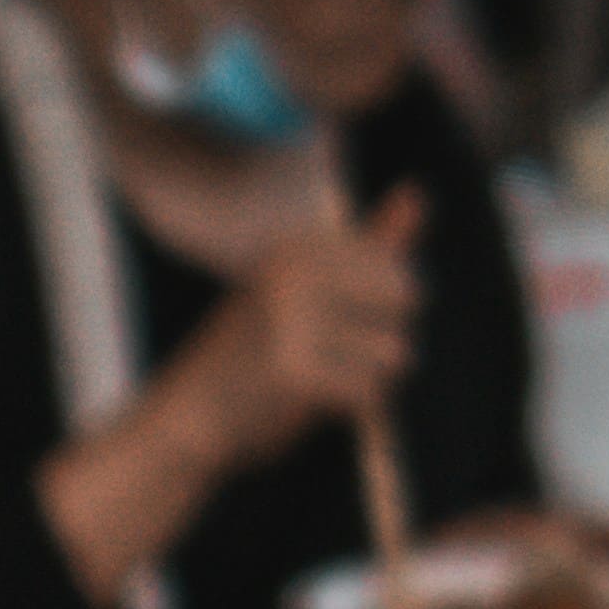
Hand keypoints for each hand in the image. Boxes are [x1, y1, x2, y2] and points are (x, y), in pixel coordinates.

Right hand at [171, 186, 423, 465]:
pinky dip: (350, 407)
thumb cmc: (254, 353)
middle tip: (323, 353)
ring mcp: (291, 320)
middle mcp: (294, 270)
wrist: (187, 418)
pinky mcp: (294, 374)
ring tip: (316, 379)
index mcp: (299, 245)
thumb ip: (371, 244)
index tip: (324, 323)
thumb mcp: (310, 286)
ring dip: (368, 377)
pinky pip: (372, 393)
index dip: (380, 310)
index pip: (400, 272)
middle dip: (381, 338)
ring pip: (397, 352)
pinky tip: (308, 404)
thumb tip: (420, 190)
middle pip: (408, 302)